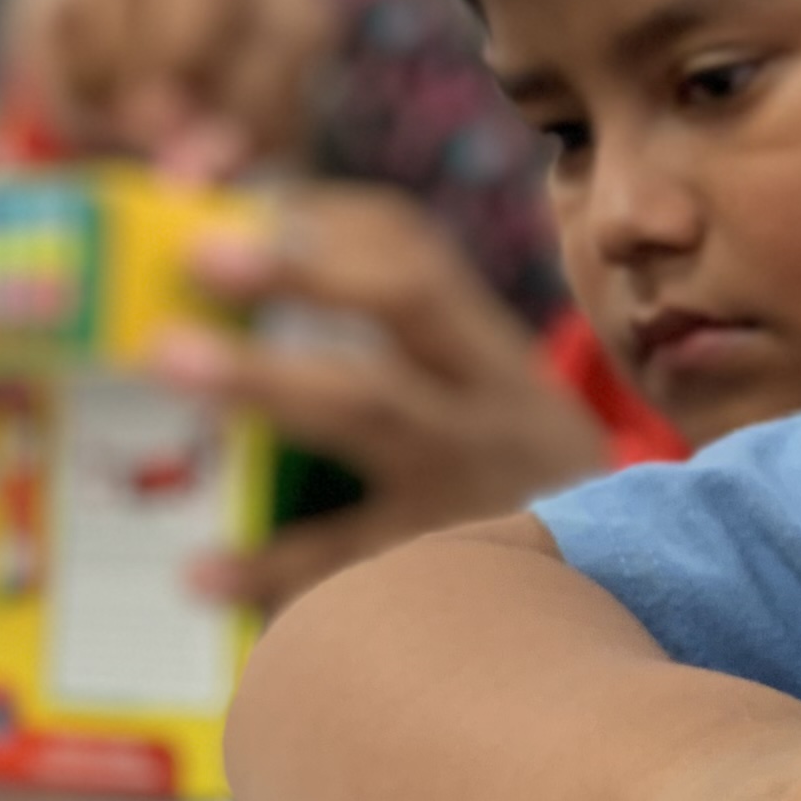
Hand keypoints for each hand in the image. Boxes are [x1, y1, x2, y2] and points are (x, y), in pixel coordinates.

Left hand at [152, 187, 609, 610]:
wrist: (632, 594)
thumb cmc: (514, 490)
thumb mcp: (481, 410)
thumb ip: (384, 352)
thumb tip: (245, 264)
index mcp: (486, 354)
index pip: (413, 255)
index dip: (323, 221)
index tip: (232, 207)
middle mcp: (490, 399)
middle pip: (406, 303)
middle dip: (301, 268)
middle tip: (202, 254)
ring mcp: (477, 478)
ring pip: (378, 408)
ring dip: (269, 376)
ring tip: (169, 359)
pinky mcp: (455, 567)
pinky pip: (354, 561)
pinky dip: (272, 568)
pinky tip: (199, 575)